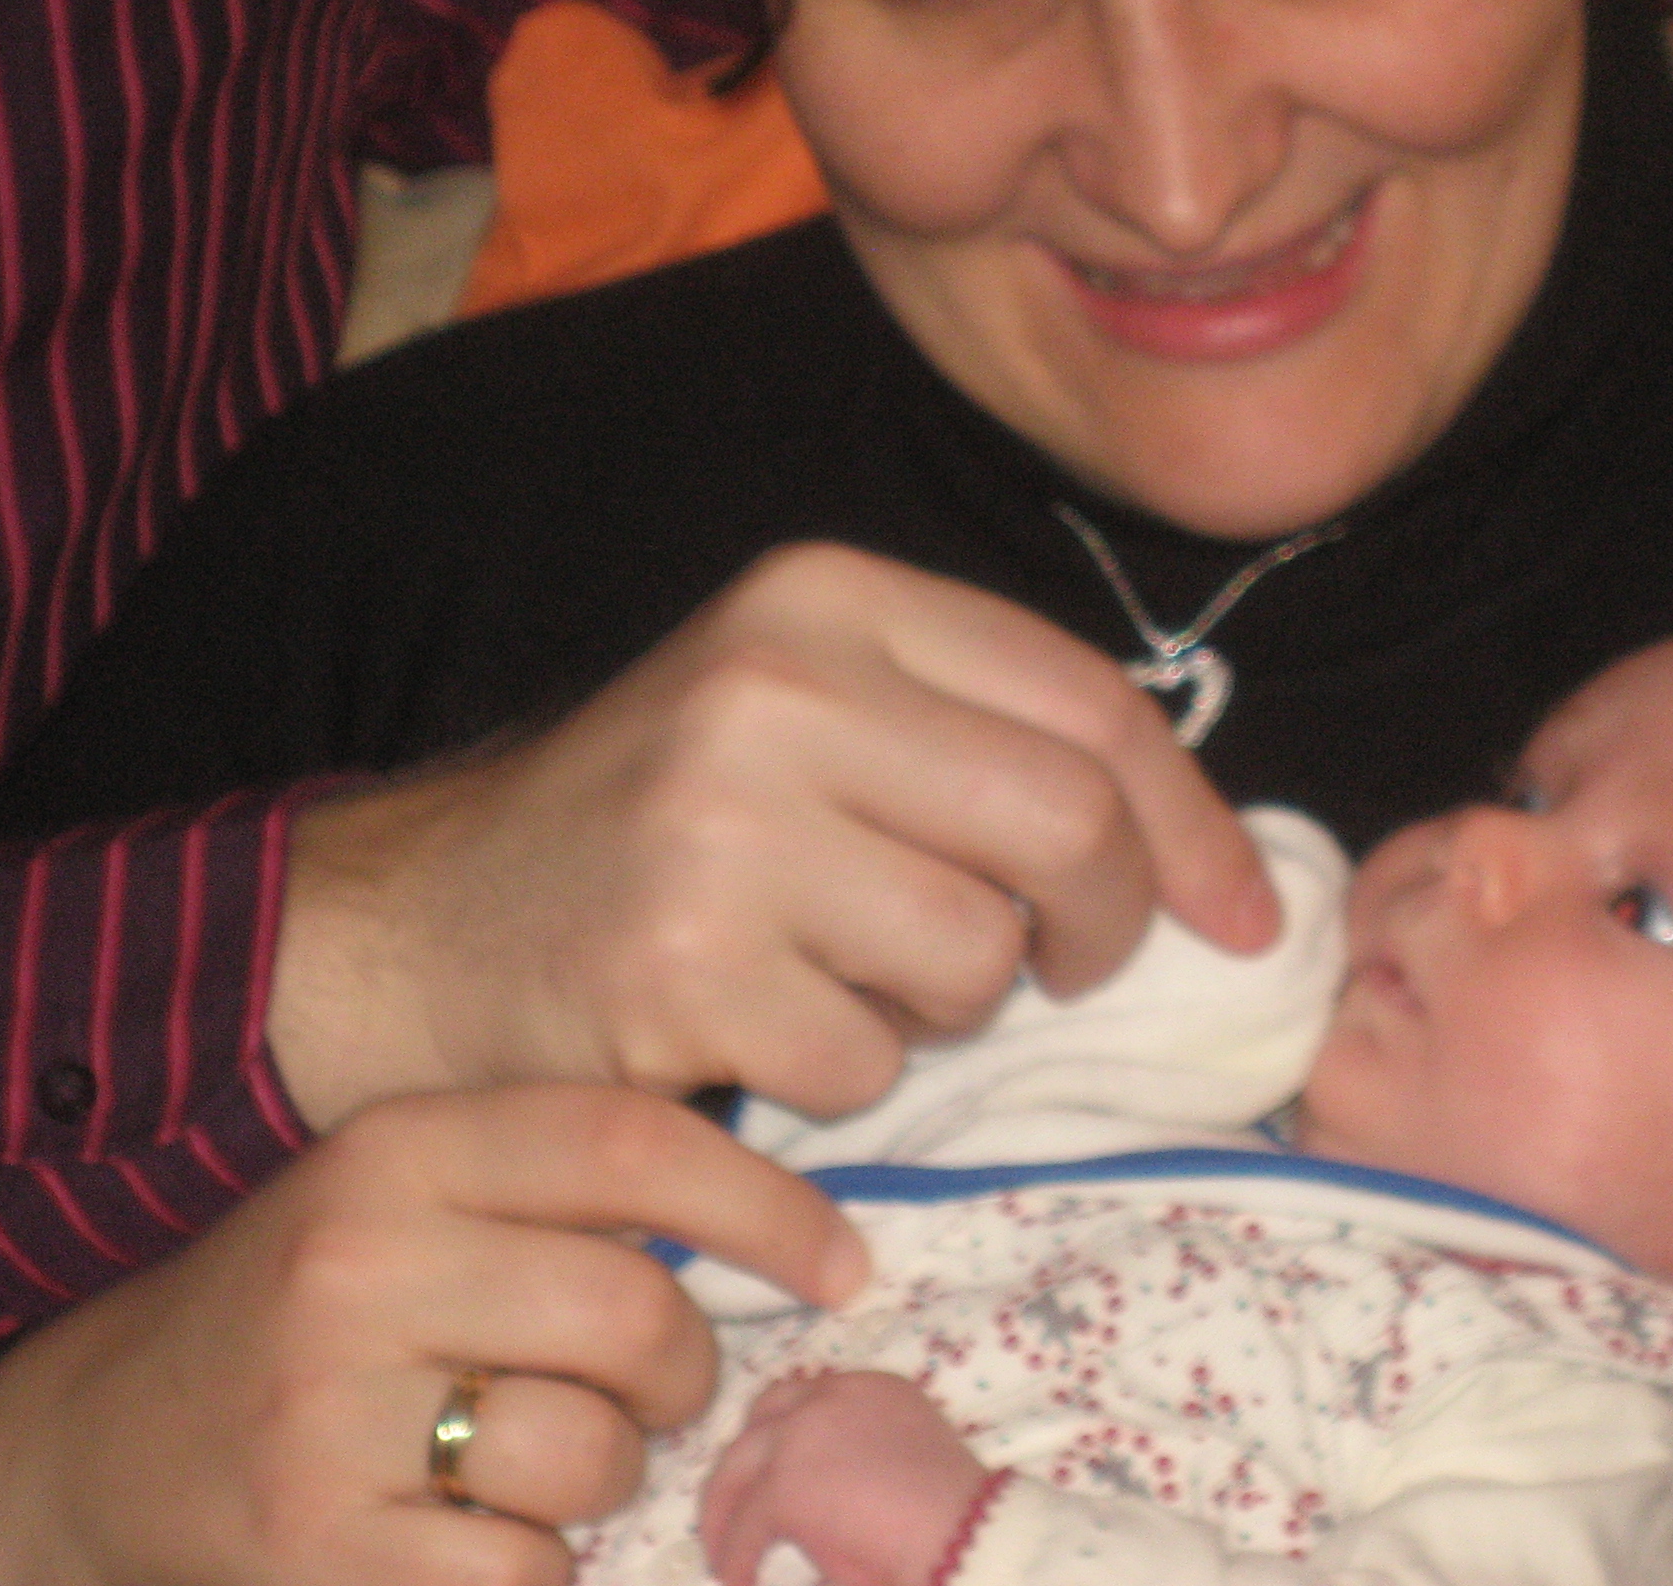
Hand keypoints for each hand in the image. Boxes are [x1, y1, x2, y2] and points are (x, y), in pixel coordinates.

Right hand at [0, 1085, 864, 1585]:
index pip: (626, 1142)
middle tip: (653, 1389)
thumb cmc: (298, 1309)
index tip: (840, 1261)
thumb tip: (777, 1230)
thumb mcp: (401, 1196)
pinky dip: (532, 1568)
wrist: (93, 1444)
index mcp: (393, 1152)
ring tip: (532, 1463)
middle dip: (680, 1370)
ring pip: (592, 1453)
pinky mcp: (325, 1552)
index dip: (763, 1202)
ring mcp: (334, 1417)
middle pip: (632, 1314)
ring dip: (604, 1477)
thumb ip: (550, 1191)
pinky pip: (528, 1571)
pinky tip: (469, 1535)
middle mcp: (360, 1264)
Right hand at [267, 542, 1274, 1130]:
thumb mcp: (801, 706)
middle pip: (1069, 822)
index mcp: (822, 597)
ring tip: (858, 978)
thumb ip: (973, 731)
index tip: (1238, 916)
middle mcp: (774, 684)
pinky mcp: (682, 969)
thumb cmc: (659, 822)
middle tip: (1065, 967)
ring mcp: (721, 825)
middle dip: (1103, 920)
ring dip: (952, 1007)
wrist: (435, 919)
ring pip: (979, 957)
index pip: (1090, 698)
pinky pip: (871, 1063)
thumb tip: (1198, 845)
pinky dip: (850, 1075)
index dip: (1192, 822)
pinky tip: (772, 1029)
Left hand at [700, 1372, 993, 1585]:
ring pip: (738, 1465)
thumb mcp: (906, 1465)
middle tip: (732, 1505)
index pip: (806, 1395)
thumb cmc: (952, 1518)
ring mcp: (802, 1436)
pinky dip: (735, 1553)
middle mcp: (832, 1396)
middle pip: (762, 1416)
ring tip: (722, 1549)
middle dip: (743, 1462)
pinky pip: (744, 1523)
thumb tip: (818, 1501)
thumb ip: (862, 1459)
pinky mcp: (784, 1485)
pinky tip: (737, 1577)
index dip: (781, 1431)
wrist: (964, 1537)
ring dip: (724, 1508)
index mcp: (872, 1388)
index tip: (771, 1466)